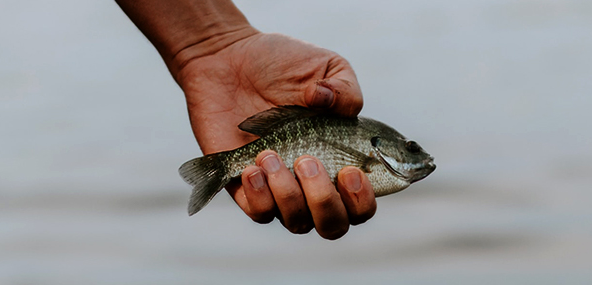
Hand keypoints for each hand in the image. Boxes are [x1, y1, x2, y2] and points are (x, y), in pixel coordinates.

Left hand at [178, 32, 374, 239]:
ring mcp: (279, 189)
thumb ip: (346, 88)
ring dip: (288, 194)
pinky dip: (260, 195)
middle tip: (307, 160)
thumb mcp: (328, 66)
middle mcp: (313, 183)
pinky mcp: (244, 187)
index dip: (362, 200)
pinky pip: (259, 213)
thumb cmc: (283, 64)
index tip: (350, 171)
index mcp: (342, 160)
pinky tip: (253, 166)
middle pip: (333, 226)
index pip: (362, 205)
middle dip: (324, 200)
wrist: (230, 59)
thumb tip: (326, 103)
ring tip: (271, 153)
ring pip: (297, 222)